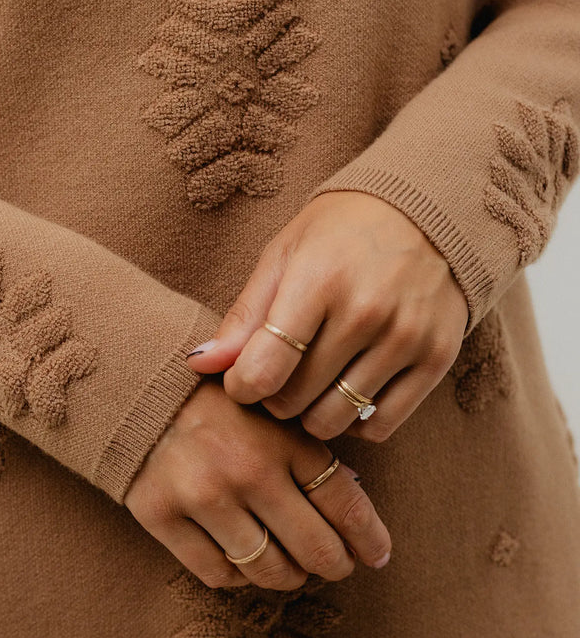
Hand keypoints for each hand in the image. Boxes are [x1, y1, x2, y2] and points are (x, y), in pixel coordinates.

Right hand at [124, 377, 391, 591]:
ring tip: (290, 569)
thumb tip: (353, 515)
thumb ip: (310, 451)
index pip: (346, 504)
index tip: (376, 556)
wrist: (133, 382)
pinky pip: (217, 573)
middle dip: (333, 566)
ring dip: (287, 577)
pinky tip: (242, 561)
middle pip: (315, 550)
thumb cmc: (216, 398)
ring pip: (267, 571)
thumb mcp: (273, 407)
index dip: (369, 540)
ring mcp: (203, 495)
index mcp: (284, 436)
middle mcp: (247, 469)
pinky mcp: (160, 515)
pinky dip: (237, 576)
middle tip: (334, 566)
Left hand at [185, 191, 468, 442]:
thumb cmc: (341, 233)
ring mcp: (407, 338)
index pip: (265, 367)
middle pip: (295, 399)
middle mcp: (366, 311)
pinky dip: (355, 422)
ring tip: (311, 384)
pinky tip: (347, 393)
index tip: (242, 379)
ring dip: (311, 413)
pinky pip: (381, 426)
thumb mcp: (284, 256)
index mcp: (319, 279)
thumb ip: (244, 317)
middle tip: (279, 375)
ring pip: (335, 420)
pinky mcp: (437, 358)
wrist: (428, 210)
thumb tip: (199, 364)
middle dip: (274, 397)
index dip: (242, 386)